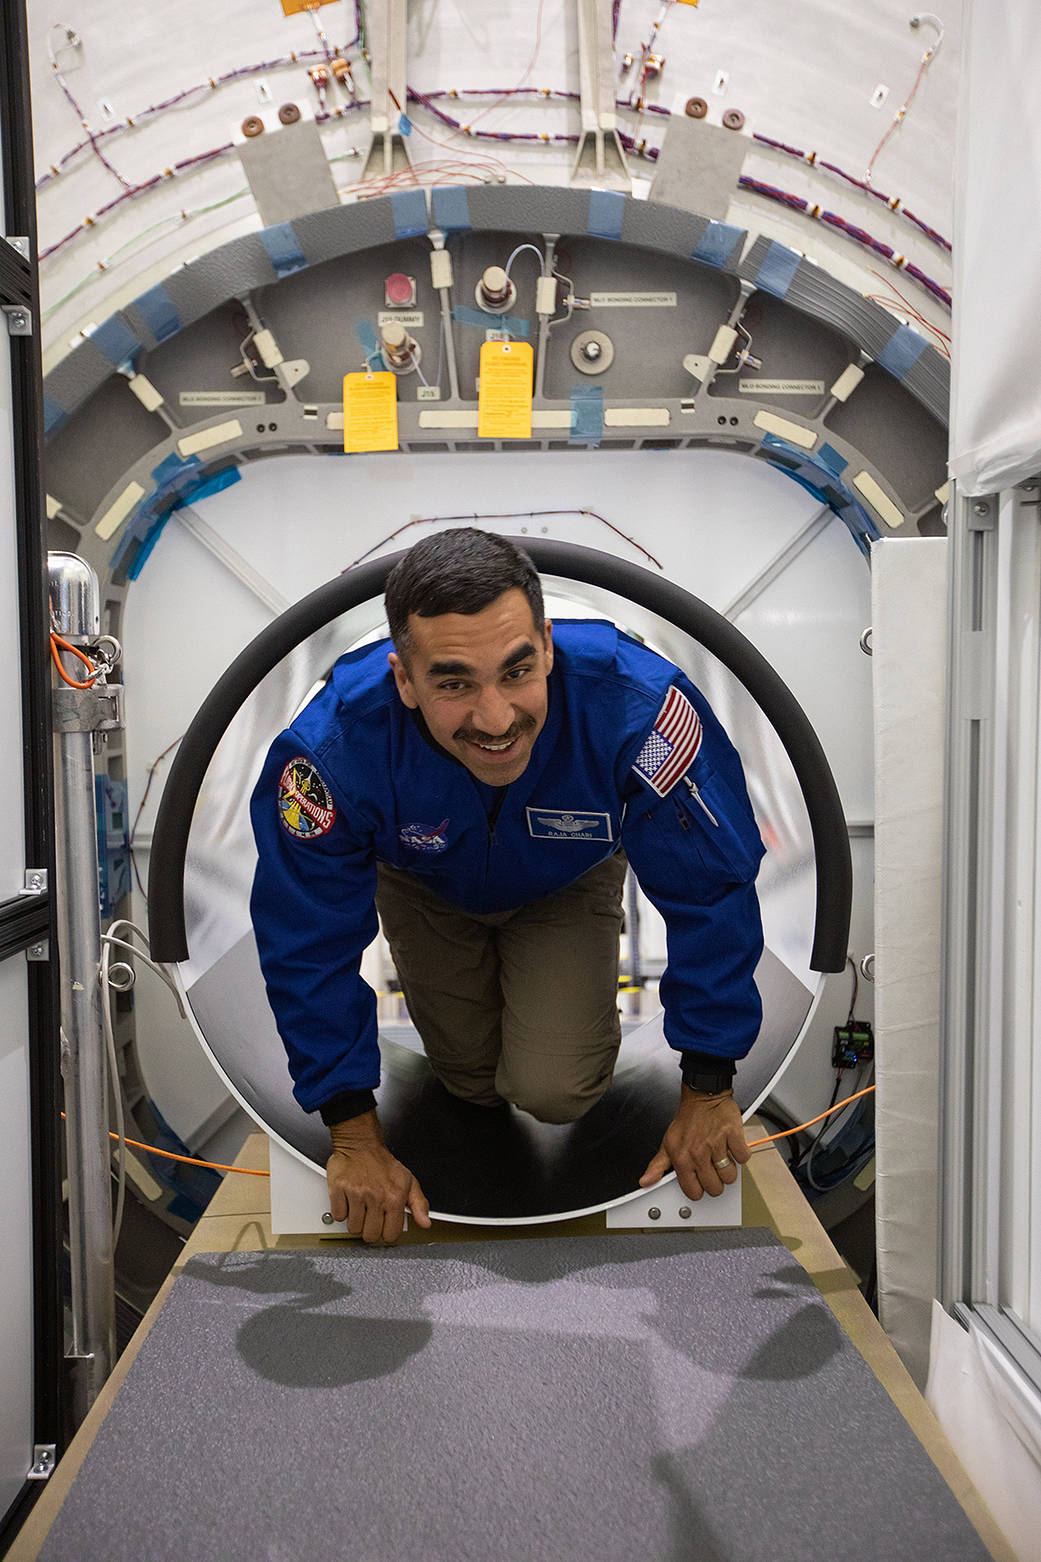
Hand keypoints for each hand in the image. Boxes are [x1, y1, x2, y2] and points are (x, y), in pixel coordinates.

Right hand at [326, 1110, 431, 1243]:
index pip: (390, 1234)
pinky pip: (338, 1216)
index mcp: (394, 1197)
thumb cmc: (384, 1164)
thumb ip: (419, 1204)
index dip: (387, 1232)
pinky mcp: (339, 1189)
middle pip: (370, 1235)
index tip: (384, 1226)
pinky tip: (349, 1201)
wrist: (361, 1144)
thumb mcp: (409, 1182)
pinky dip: (342, 1211)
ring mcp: (356, 1193)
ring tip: (360, 1206)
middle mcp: (376, 1196)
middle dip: (370, 1229)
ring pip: (353, 1228)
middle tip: (370, 1216)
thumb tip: (425, 1223)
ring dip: (355, 1220)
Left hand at [639, 1086, 748, 1200]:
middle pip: (714, 1188)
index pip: (693, 1192)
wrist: (702, 1094)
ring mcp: (716, 1144)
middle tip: (712, 1167)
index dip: (699, 1189)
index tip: (700, 1181)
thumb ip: (658, 1165)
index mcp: (681, 1158)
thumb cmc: (687, 1119)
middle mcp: (698, 1153)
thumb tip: (646, 1181)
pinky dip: (740, 1153)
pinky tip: (731, 1146)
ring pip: (730, 1176)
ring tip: (721, 1156)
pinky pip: (743, 1158)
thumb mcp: (668, 1142)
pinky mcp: (732, 1135)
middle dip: (716, 1181)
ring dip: (729, 1168)